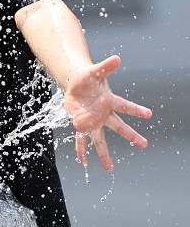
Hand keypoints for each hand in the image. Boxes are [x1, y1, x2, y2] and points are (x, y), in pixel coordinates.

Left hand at [63, 55, 152, 171]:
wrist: (77, 85)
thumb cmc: (88, 78)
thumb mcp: (94, 71)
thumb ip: (105, 67)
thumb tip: (117, 58)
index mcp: (109, 101)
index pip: (124, 106)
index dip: (136, 110)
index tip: (149, 114)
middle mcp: (104, 114)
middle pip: (119, 126)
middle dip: (131, 135)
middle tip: (144, 144)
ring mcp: (94, 122)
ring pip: (100, 140)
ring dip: (104, 154)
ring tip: (110, 168)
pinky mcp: (82, 125)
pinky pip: (81, 140)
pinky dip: (81, 150)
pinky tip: (83, 161)